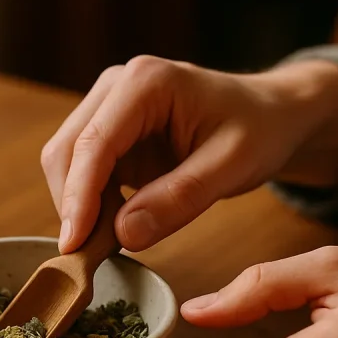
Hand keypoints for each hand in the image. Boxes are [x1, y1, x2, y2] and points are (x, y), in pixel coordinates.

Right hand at [41, 55, 337, 252]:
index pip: (94, 144)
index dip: (79, 197)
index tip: (74, 244)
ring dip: (77, 206)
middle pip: (66, 151)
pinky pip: (81, 171)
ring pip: (65, 162)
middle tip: (89, 256)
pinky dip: (88, 203)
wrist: (272, 115)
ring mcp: (107, 106)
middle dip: (72, 205)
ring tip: (106, 244)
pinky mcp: (107, 130)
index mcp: (145, 82)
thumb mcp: (233, 166)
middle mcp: (115, 87)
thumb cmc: (260, 130)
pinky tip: (112, 227)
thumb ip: (180, 198)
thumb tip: (123, 235)